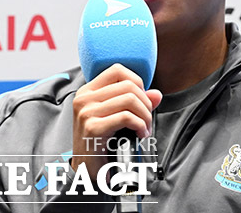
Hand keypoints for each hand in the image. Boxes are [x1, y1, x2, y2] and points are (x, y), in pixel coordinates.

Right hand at [71, 63, 162, 179]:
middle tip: (147, 119)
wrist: (86, 170)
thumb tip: (156, 94)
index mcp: (88, 91)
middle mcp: (84, 98)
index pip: (117, 70)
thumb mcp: (116, 117)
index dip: (136, 81)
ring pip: (129, 100)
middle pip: (128, 85)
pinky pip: (126, 117)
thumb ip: (135, 103)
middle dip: (145, 103)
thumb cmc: (101, 142)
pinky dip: (140, 126)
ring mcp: (86, 112)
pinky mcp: (93, 128)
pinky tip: (140, 135)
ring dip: (145, 116)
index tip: (141, 100)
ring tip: (145, 128)